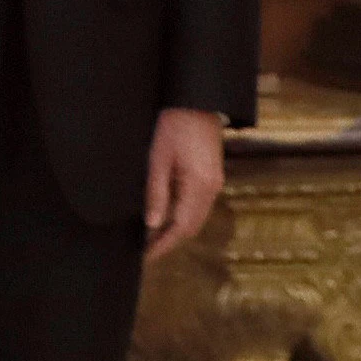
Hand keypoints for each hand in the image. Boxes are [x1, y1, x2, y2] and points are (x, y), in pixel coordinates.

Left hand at [145, 106, 228, 260]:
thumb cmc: (174, 126)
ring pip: (196, 218)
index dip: (164, 245)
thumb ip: (156, 193)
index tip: (146, 256)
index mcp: (200, 186)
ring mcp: (214, 183)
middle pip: (192, 226)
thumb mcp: (158, 159)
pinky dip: (182, 217)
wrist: (195, 103)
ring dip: (176, 231)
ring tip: (151, 239)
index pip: (182, 227)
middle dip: (169, 242)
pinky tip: (165, 218)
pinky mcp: (211, 177)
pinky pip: (198, 206)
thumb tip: (152, 224)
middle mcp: (212, 189)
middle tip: (145, 252)